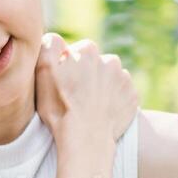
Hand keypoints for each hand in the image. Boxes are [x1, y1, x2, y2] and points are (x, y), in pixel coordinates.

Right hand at [34, 33, 137, 147]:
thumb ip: (49, 45)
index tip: (62, 83)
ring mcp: (124, 80)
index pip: (77, 52)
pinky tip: (101, 112)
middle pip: (94, 64)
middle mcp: (111, 60)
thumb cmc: (60, 106)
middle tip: (75, 96)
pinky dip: (113, 101)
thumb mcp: (44, 70)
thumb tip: (56, 39)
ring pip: (109, 79)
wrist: (85, 139)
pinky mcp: (133, 97)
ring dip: (101, 87)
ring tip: (89, 106)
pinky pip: (121, 94)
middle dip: (86, 75)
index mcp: (88, 51)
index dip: (68, 66)